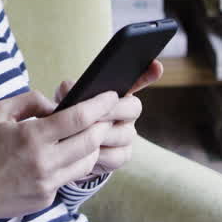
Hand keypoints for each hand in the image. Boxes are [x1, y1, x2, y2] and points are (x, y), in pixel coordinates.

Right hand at [0, 88, 117, 221]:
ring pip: (87, 162)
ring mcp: (46, 184)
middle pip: (91, 141)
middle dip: (102, 125)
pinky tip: (60, 156)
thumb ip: (31, 101)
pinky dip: (70, 164)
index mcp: (31, 137)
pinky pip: (68, 177)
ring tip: (85, 134)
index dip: (99, 105)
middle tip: (103, 116)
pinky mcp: (46, 198)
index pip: (78, 119)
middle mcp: (43, 163)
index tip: (110, 96)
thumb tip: (56, 104)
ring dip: (91, 146)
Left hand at [54, 59, 162, 180]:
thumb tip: (69, 89)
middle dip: (114, 110)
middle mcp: (127, 112)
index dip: (147, 74)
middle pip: (133, 108)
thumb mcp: (65, 99)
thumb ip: (69, 90)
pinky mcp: (121, 155)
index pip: (137, 80)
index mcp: (117, 93)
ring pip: (125, 134)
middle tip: (96, 114)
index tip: (156, 66)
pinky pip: (117, 155)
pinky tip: (85, 153)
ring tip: (83, 135)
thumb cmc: (68, 116)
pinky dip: (99, 155)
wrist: (66, 147)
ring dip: (103, 134)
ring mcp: (127, 134)